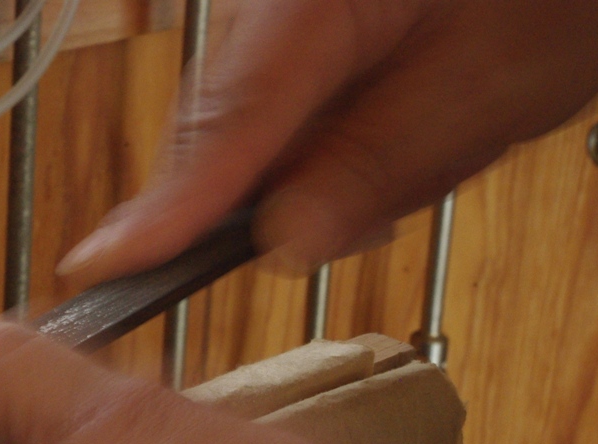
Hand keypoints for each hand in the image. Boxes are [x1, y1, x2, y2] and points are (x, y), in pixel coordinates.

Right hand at [57, 0, 597, 281]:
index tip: (107, 264)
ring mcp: (279, 13)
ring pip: (243, 126)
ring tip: (398, 161)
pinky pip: (273, 109)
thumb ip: (380, 165)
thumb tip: (283, 243)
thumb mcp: (490, 90)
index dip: (168, 204)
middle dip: (242, 202)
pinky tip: (375, 148)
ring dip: (290, 179)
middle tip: (289, 244)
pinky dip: (308, 152)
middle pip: (216, 124)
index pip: (227, 117)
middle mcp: (279, 1)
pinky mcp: (295, 31)